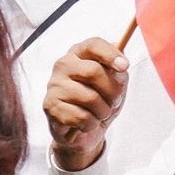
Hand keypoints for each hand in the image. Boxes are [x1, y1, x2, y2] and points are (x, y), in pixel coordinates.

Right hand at [44, 38, 129, 172]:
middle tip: (114, 102)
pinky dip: (91, 124)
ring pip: (90, 97)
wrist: (84, 129)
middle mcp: (63, 65)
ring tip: (99, 114)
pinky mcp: (50, 106)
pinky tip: (86, 123)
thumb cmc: (100, 101)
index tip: (124, 66)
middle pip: (94, 71)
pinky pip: (81, 116)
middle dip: (112, 91)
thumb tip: (120, 58)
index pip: (93, 45)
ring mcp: (54, 85)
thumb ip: (118, 70)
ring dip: (103, 111)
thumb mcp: (116, 84)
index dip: (110, 54)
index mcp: (79, 54)